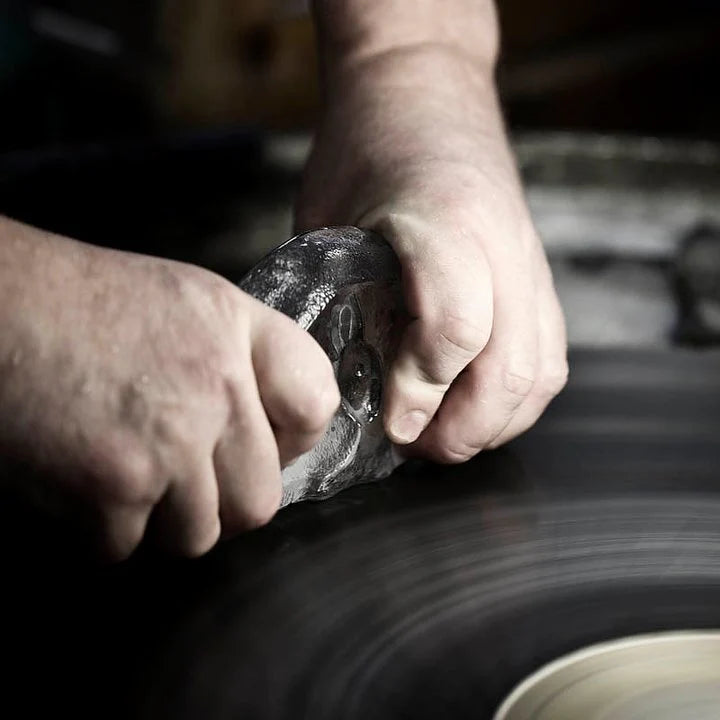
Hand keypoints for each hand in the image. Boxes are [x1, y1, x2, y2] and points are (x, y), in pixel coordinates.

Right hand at [0, 219, 338, 558]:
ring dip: (159, 521)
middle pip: (259, 500)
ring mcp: (170, 442)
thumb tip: (268, 428)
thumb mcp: (183, 303)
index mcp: (236, 330)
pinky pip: (125, 547)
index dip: (294, 439)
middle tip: (184, 482)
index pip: (316, 404)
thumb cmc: (75, 304)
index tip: (268, 446)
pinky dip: (99, 529)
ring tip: (122, 473)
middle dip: (220, 504)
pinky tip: (77, 479)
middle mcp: (217, 386)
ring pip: (196, 535)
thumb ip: (240, 357)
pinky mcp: (115, 488)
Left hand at [297, 46, 566, 460]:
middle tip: (414, 448)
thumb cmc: (362, 150)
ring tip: (443, 440)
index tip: (390, 424)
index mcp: (441, 218)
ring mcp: (529, 261)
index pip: (455, 326)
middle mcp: (500, 243)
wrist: (422, 91)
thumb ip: (343, 297)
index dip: (420, 391)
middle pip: (511, 366)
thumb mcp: (328, 217)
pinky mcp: (539, 276)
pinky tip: (479, 412)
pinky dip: (519, 402)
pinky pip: (550, 357)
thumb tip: (345, 385)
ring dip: (494, 425)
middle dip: (462, 429)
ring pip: (541, 372)